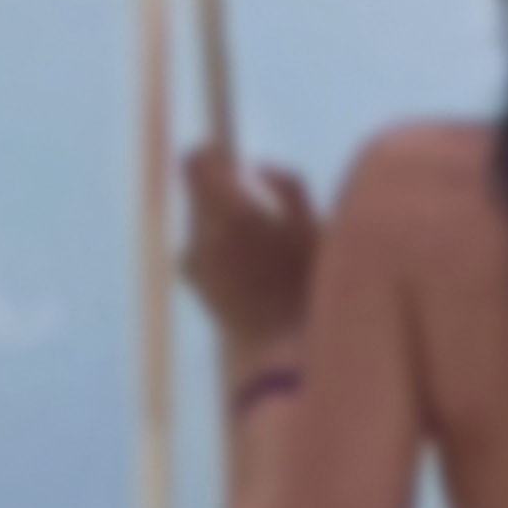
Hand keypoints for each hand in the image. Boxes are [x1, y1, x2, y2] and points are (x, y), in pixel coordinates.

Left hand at [178, 145, 322, 362]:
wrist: (284, 354)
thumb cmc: (310, 286)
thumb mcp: (314, 228)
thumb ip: (288, 187)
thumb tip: (260, 166)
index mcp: (231, 214)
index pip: (198, 163)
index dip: (211, 153)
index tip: (229, 155)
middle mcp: (202, 234)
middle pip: (199, 192)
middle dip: (224, 192)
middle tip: (258, 204)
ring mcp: (193, 261)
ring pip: (202, 221)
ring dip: (223, 221)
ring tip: (261, 241)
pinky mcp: (194, 283)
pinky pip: (203, 247)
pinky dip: (220, 246)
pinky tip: (251, 266)